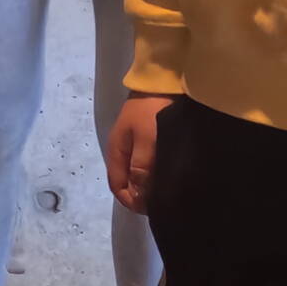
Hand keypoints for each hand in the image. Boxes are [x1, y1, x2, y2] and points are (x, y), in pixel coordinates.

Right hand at [106, 95, 171, 213]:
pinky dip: (155, 169)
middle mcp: (123, 148)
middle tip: (163, 201)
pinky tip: (169, 170)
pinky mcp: (148, 133)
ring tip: (168, 188)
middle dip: (140, 194)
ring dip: (149, 182)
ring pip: (138, 170)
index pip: (117, 185)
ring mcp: (134, 139)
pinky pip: (148, 159)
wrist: (164, 76)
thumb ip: (141, 168)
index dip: (130, 201)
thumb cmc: (154, 109)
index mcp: (117, 150)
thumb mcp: (147, 140)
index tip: (151, 209)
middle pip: (127, 179)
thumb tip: (137, 195)